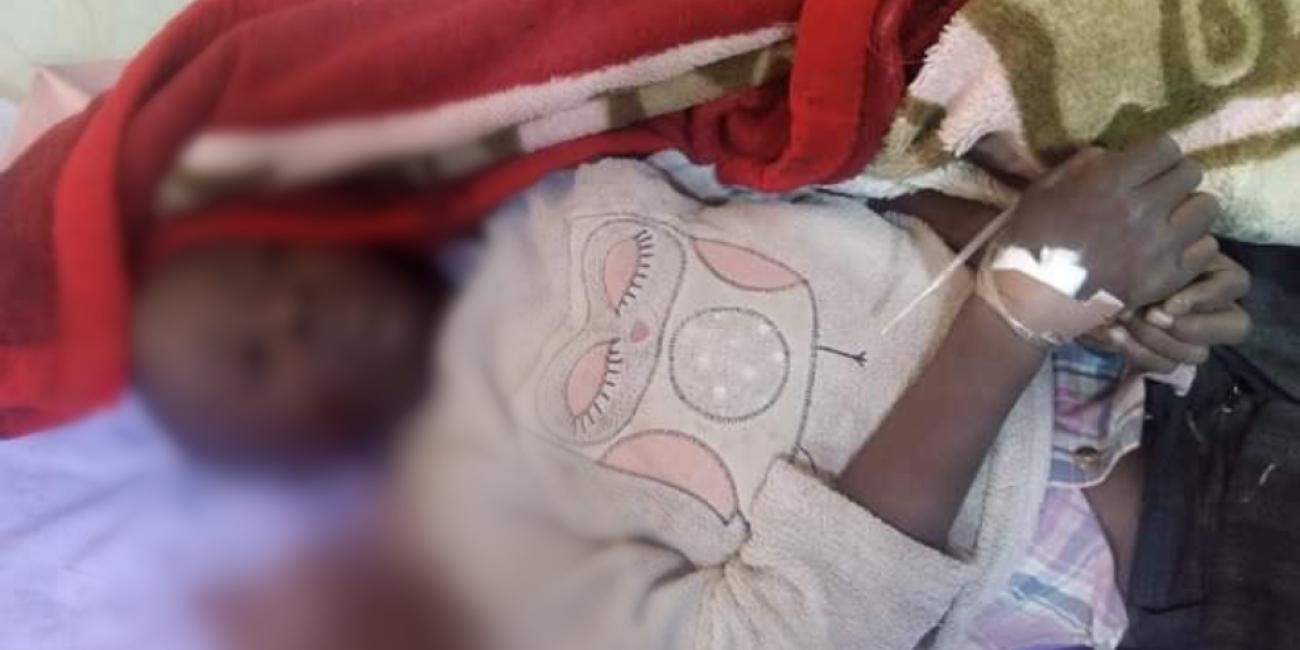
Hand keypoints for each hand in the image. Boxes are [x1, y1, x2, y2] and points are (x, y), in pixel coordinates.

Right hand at [1001, 137, 1218, 305]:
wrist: (1030, 296)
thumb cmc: (1031, 238)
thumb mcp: (1046, 187)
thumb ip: (1085, 164)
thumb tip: (1117, 156)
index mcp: (1110, 181)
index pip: (1166, 148)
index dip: (1158, 154)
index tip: (1147, 165)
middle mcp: (1140, 209)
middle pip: (1191, 174)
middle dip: (1175, 178)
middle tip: (1159, 192)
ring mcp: (1157, 246)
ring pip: (1206, 208)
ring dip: (1190, 209)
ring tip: (1171, 220)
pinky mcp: (1165, 278)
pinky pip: (1207, 249)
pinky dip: (1194, 245)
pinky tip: (1173, 248)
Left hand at [1102, 252, 1252, 372]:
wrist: (1091, 280)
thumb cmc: (1125, 253)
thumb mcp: (1151, 247)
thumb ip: (1171, 255)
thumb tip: (1178, 268)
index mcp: (1217, 274)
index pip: (1237, 284)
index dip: (1207, 297)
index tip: (1171, 303)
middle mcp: (1214, 308)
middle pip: (1235, 328)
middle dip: (1191, 327)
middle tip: (1151, 316)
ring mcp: (1193, 336)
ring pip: (1197, 353)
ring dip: (1158, 339)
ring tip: (1125, 318)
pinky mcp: (1166, 355)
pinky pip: (1165, 365)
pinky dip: (1138, 352)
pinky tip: (1114, 333)